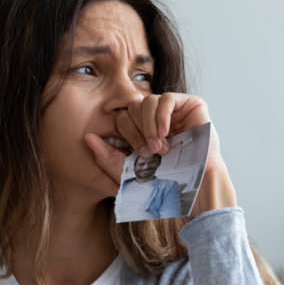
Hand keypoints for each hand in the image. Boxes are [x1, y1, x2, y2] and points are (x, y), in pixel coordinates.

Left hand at [85, 93, 236, 215]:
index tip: (140, 155)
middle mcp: (157, 116)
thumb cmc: (166, 180)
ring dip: (150, 127)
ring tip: (160, 147)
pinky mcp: (191, 104)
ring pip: (148, 101)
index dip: (127, 134)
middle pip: (133, 107)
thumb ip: (106, 156)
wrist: (195, 185)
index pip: (123, 117)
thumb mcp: (129, 171)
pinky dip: (162, 116)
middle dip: (138, 132)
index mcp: (142, 128)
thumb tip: (88, 138)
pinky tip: (166, 133)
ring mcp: (174, 109)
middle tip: (151, 152)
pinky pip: (167, 98)